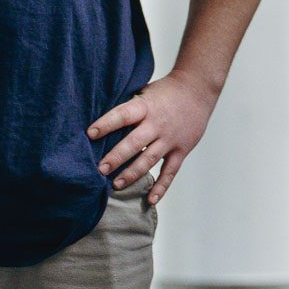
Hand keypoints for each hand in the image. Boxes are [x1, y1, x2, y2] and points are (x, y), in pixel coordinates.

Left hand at [87, 70, 221, 204]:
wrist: (198, 89)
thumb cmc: (167, 91)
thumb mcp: (146, 92)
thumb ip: (130, 107)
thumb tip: (103, 122)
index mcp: (146, 106)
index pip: (123, 115)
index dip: (106, 124)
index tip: (90, 134)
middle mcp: (158, 124)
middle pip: (134, 143)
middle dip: (116, 157)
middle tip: (100, 169)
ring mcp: (170, 138)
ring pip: (149, 159)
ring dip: (132, 173)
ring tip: (116, 185)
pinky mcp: (181, 149)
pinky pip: (170, 171)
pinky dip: (161, 187)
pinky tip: (150, 200)